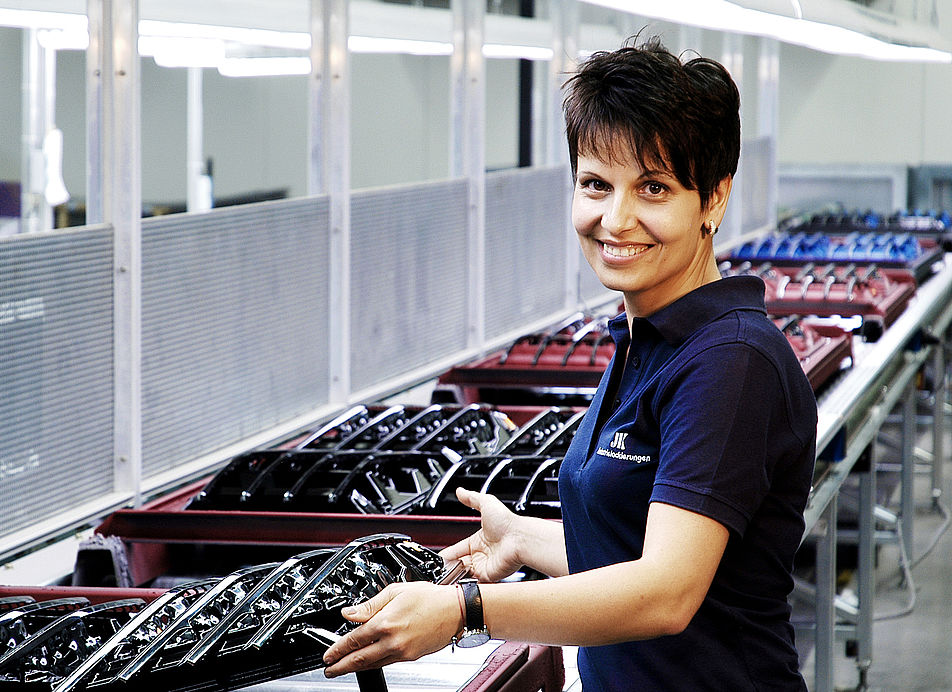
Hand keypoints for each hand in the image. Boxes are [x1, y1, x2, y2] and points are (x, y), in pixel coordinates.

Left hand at [322, 582, 460, 676]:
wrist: (455, 611)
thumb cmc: (430, 597)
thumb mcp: (395, 592)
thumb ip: (369, 604)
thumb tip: (350, 612)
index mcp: (385, 622)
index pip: (353, 639)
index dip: (337, 649)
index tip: (328, 654)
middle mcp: (392, 641)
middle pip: (359, 659)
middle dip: (341, 666)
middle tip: (329, 669)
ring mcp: (402, 652)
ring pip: (372, 664)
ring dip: (355, 668)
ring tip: (343, 669)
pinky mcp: (410, 657)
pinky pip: (386, 663)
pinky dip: (373, 665)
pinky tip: (368, 663)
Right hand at [438, 488, 524, 582]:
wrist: (519, 538)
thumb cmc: (507, 522)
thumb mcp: (486, 504)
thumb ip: (472, 498)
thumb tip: (460, 491)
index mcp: (479, 540)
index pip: (457, 549)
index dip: (447, 554)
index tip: (438, 558)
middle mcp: (481, 554)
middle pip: (459, 562)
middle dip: (448, 565)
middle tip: (438, 567)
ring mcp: (484, 565)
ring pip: (464, 573)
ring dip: (454, 573)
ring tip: (443, 573)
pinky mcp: (488, 576)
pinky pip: (473, 582)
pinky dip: (463, 581)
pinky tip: (455, 579)